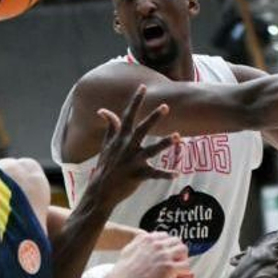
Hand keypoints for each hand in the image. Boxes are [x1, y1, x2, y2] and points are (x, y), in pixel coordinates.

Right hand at [87, 85, 180, 205]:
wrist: (101, 191)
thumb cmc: (105, 166)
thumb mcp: (106, 145)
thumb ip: (110, 127)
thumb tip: (102, 110)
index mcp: (121, 138)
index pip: (128, 115)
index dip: (135, 101)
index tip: (142, 86)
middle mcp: (127, 147)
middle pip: (142, 129)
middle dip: (154, 118)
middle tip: (165, 106)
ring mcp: (132, 162)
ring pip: (151, 151)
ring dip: (164, 144)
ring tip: (177, 136)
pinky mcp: (137, 176)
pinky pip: (154, 174)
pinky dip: (165, 175)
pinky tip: (176, 173)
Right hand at [105, 232, 190, 277]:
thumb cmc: (123, 270)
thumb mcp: (128, 249)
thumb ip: (137, 244)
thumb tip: (141, 244)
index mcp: (147, 238)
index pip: (165, 235)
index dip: (167, 244)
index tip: (167, 251)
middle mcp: (157, 244)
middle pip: (176, 241)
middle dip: (177, 250)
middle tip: (176, 259)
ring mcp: (164, 255)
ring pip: (183, 250)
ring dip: (182, 257)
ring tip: (179, 266)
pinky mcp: (169, 268)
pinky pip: (185, 265)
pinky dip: (184, 269)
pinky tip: (179, 274)